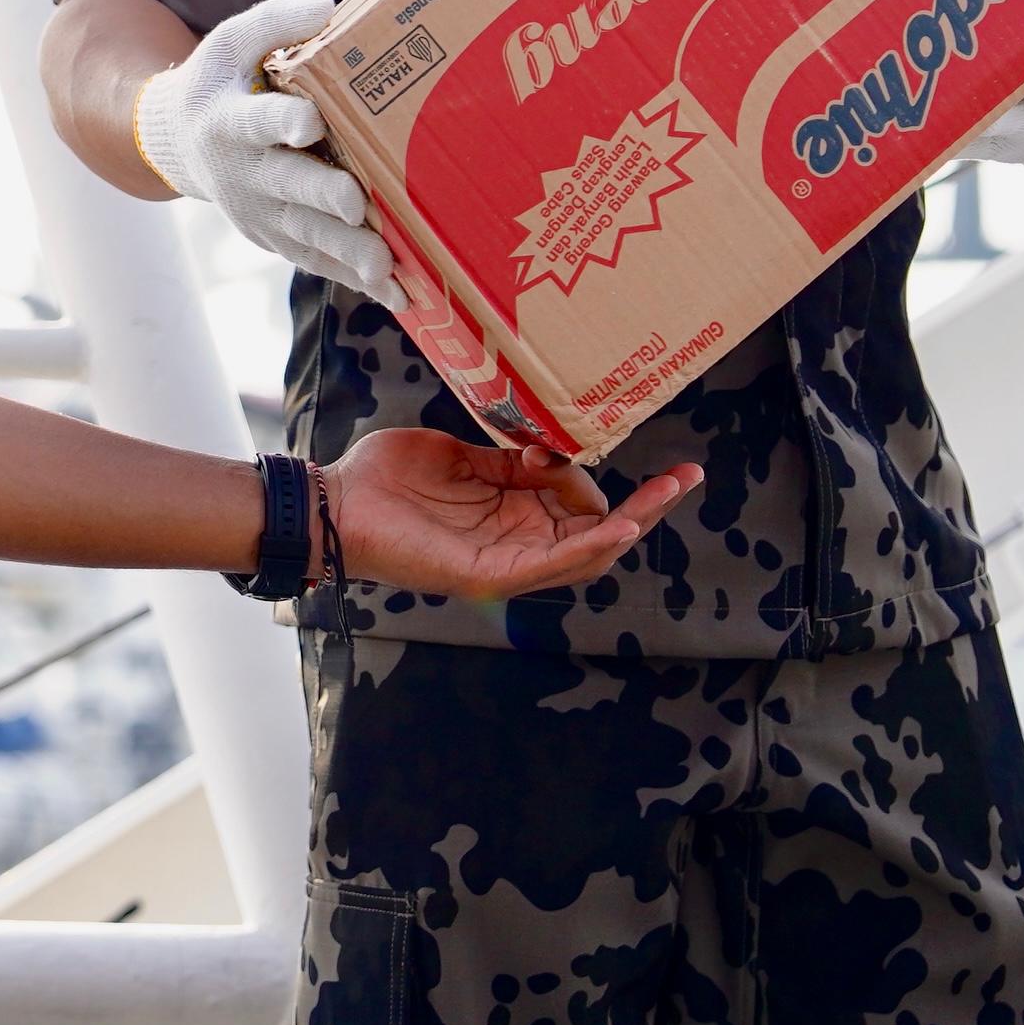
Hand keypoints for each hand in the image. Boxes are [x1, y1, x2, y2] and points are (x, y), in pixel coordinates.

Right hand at [134, 0, 393, 299]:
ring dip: (346, 252)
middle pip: (287, 185)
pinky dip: (350, 276)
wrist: (178, 141)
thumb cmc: (219, 81)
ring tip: (387, 269)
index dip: (282, 120)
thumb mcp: (231, 41)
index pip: (258, 119)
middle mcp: (243, 171)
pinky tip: (392, 293)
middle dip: (323, 195)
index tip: (309, 121)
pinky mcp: (273, 237)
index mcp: (231, 119)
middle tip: (355, 203)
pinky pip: (314, 259)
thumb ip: (274, 23)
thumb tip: (327, 7)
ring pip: (306, 234)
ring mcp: (257, 211)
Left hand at [331, 428, 701, 598]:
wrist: (335, 502)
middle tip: (688, 477)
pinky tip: (621, 526)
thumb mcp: (460, 458)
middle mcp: (516, 544)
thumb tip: (553, 454)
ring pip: (585, 552)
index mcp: (511, 516)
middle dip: (647, 507)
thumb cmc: (387, 480)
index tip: (574, 450)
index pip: (579, 510)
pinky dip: (589, 546)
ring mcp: (505, 563)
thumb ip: (508, 461)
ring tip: (668, 495)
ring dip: (632, 523)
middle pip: (596, 535)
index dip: (594, 481)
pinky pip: (550, 565)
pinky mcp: (488, 574)